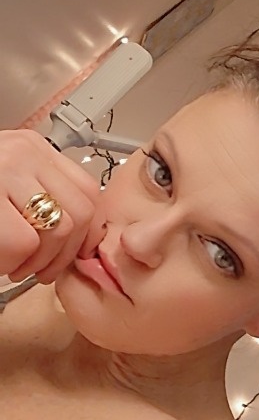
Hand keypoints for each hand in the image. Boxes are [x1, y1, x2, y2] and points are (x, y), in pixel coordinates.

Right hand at [0, 130, 99, 283]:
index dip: (89, 231)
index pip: (88, 189)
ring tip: (17, 265)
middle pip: (83, 211)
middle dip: (66, 254)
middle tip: (43, 270)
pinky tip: (2, 261)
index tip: (78, 253)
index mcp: (33, 149)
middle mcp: (25, 152)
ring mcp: (8, 169)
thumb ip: (41, 196)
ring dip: (40, 262)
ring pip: (60, 229)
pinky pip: (25, 243)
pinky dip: (15, 262)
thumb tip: (80, 236)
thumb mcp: (8, 185)